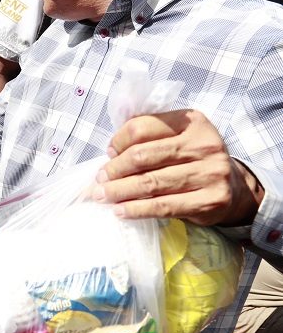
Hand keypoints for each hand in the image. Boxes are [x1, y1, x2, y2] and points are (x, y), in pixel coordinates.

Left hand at [95, 109, 263, 225]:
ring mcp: (210, 173)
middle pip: (143, 155)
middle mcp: (204, 145)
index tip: (109, 153)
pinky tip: (120, 210)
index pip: (143, 127)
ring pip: (150, 182)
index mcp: (192, 122)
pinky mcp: (210, 200)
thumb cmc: (191, 160)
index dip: (119, 140)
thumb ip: (148, 136)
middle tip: (98, 180)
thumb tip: (110, 152)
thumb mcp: (176, 138)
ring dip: (119, 191)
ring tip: (101, 196)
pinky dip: (136, 209)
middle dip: (114, 169)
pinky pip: (163, 206)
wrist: (233, 188)